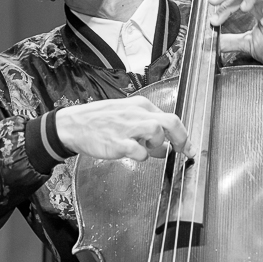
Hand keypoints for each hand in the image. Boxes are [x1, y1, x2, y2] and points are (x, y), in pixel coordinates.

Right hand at [55, 96, 196, 161]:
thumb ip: (146, 128)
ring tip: (148, 150)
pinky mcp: (117, 142)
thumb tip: (166, 145)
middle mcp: (136, 113)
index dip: (184, 135)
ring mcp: (126, 127)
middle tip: (183, 152)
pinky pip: (138, 150)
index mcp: (140, 106)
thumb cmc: (100, 121)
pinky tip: (134, 154)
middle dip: (182, 139)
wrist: (73, 124)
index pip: (171, 117)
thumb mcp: (126, 116)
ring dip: (158, 145)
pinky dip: (141, 155)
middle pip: (170, 122)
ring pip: (157, 131)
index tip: (189, 148)